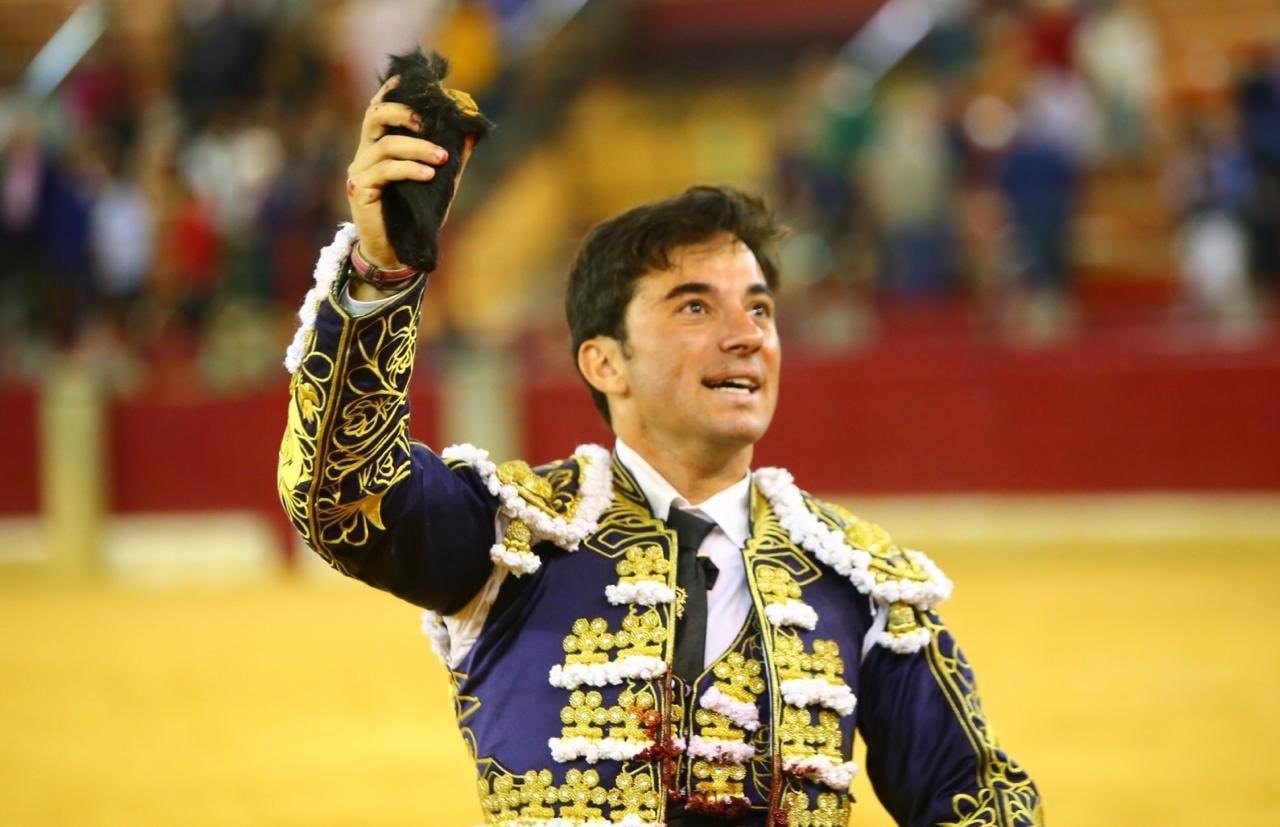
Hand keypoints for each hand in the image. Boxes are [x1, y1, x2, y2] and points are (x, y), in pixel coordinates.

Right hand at [345, 75, 451, 269]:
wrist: (399, 253)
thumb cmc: (416, 215)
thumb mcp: (439, 181)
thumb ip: (453, 154)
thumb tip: (473, 130)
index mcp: (378, 147)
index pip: (378, 110)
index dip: (390, 92)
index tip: (409, 80)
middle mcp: (364, 155)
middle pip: (375, 116)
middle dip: (403, 112)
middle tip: (428, 121)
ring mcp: (359, 172)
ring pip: (387, 145)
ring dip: (418, 148)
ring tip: (442, 158)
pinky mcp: (360, 190)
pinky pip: (386, 171)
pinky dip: (410, 169)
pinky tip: (429, 174)